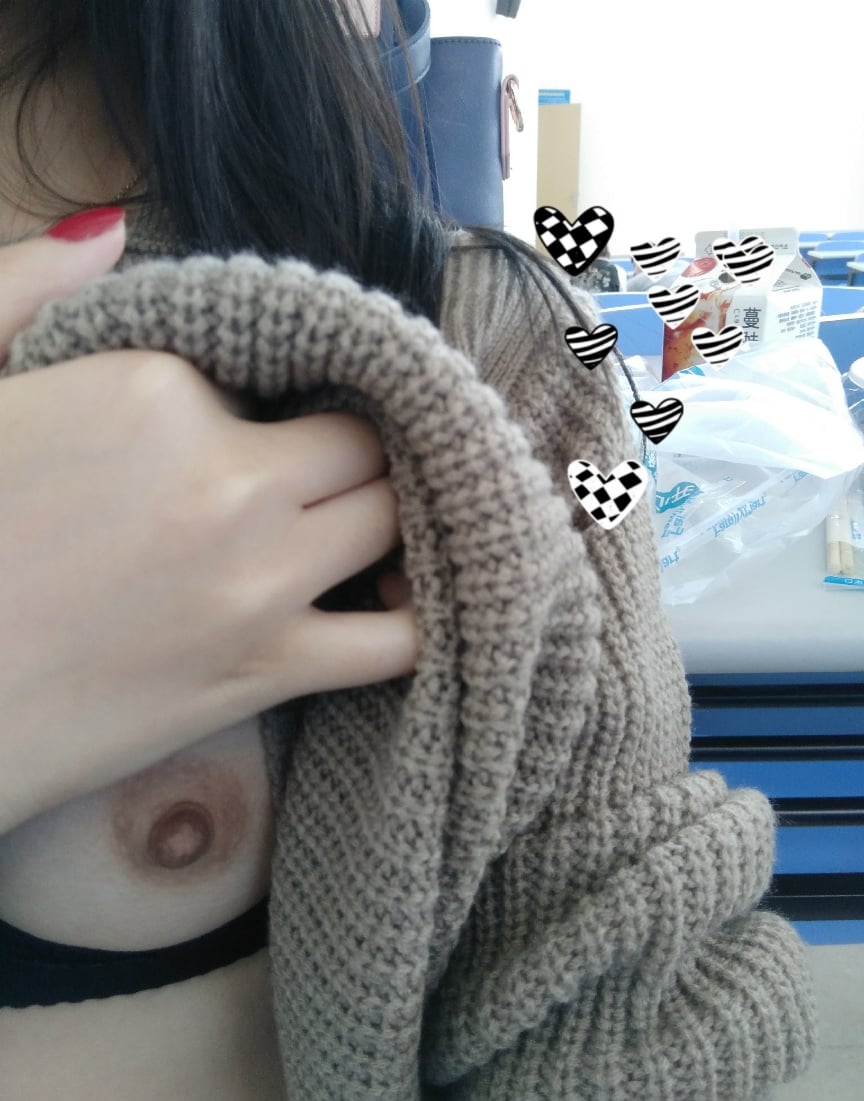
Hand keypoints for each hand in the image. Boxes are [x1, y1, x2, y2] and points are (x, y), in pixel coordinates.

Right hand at [0, 217, 417, 833]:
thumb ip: (33, 287)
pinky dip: (415, 615)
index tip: (259, 425)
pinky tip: (388, 603)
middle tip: (320, 478)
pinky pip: (400, 638)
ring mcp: (260, 580)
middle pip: (363, 442)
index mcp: (155, 388)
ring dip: (390, 521)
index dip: (280, 400)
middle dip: (352, 454)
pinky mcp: (267, 671)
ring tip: (361, 531)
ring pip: (397, 520)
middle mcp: (228, 477)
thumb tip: (112, 228)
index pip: (285, 374)